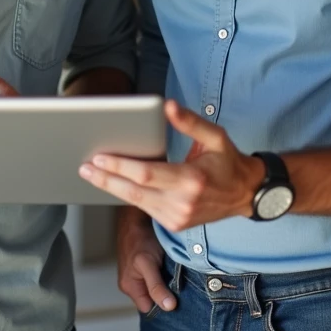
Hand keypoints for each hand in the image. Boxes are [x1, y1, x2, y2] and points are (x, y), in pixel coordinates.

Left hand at [80, 100, 265, 231]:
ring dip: (112, 188)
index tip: (99, 157)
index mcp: (191, 179)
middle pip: (134, 192)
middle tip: (85, 168)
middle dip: (106, 179)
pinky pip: (146, 208)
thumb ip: (190, 122)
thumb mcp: (216, 136)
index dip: (119, 166)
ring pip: (137, 202)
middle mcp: (183, 202)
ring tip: (92, 175)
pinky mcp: (175, 224)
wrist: (246, 194)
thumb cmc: (229, 162)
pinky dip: (129, 196)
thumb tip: (168, 106)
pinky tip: (114, 185)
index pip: (145, 174)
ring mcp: (178, 217)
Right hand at [116, 207, 174, 313]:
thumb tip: (168, 306)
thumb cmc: (138, 237)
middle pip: (153, 299)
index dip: (162, 306)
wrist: (137, 216)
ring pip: (157, 286)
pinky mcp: (147, 264)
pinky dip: (167, 272)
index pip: (149, 308)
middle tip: (178, 284)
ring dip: (168, 282)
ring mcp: (139, 273)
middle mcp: (133, 282)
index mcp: (130, 286)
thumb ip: (156, 286)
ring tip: (174, 272)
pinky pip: (158, 275)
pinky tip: (172, 265)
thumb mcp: (148, 264)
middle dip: (166, 294)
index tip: (177, 299)